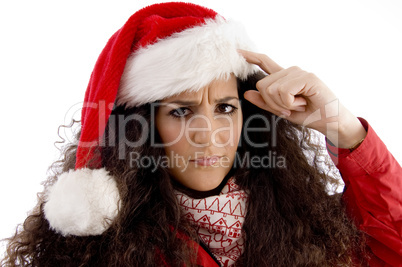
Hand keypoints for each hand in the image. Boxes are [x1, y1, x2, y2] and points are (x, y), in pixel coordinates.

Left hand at [239, 49, 365, 147]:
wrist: (330, 122)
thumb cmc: (309, 115)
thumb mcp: (282, 111)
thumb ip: (265, 102)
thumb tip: (247, 94)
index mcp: (284, 78)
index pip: (265, 63)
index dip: (251, 57)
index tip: (238, 51)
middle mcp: (290, 72)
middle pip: (262, 85)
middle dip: (272, 104)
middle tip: (289, 109)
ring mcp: (299, 72)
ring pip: (271, 90)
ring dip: (283, 105)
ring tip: (299, 105)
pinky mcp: (307, 78)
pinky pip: (284, 92)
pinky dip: (290, 104)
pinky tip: (303, 103)